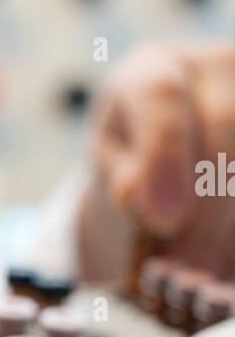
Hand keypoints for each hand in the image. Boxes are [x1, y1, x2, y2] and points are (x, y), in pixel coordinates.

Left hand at [79, 41, 234, 282]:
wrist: (169, 157)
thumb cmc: (134, 162)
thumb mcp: (114, 171)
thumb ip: (122, 179)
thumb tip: (136, 195)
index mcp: (154, 69)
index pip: (161, 95)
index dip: (165, 155)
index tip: (164, 218)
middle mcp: (215, 66)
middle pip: (226, 125)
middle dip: (210, 207)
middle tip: (192, 268)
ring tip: (211, 270)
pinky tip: (227, 257)